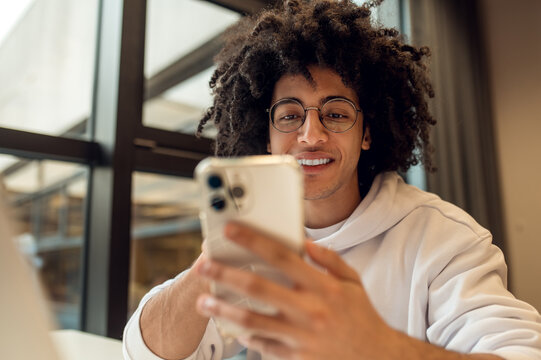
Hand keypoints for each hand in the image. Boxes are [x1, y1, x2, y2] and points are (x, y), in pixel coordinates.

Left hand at [194, 222, 398, 359]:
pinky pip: (263, 346)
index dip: (254, 240)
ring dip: (223, 310)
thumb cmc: (362, 316)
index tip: (232, 229)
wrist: (376, 357)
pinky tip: (233, 328)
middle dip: (225, 274)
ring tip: (203, 302)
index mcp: (322, 286)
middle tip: (203, 265)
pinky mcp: (297, 356)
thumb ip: (329, 260)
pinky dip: (245, 336)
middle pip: (258, 287)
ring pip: (252, 320)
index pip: (282, 256)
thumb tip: (304, 243)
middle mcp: (309, 309)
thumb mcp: (353, 281)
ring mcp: (301, 335)